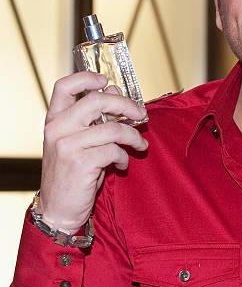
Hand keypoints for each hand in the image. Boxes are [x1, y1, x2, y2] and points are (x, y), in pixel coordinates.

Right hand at [39, 72, 148, 232]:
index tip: (105, 81)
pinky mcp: (80, 163)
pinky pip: (114, 150)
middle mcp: (57, 129)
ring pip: (113, 128)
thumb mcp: (80, 141)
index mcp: (55, 120)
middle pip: (97, 100)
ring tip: (139, 145)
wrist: (59, 209)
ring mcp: (67, 145)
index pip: (64, 86)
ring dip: (133, 136)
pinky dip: (124, 157)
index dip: (86, 78)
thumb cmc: (73, 172)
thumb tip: (114, 90)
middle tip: (141, 114)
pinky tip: (122, 164)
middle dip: (126, 105)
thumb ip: (94, 117)